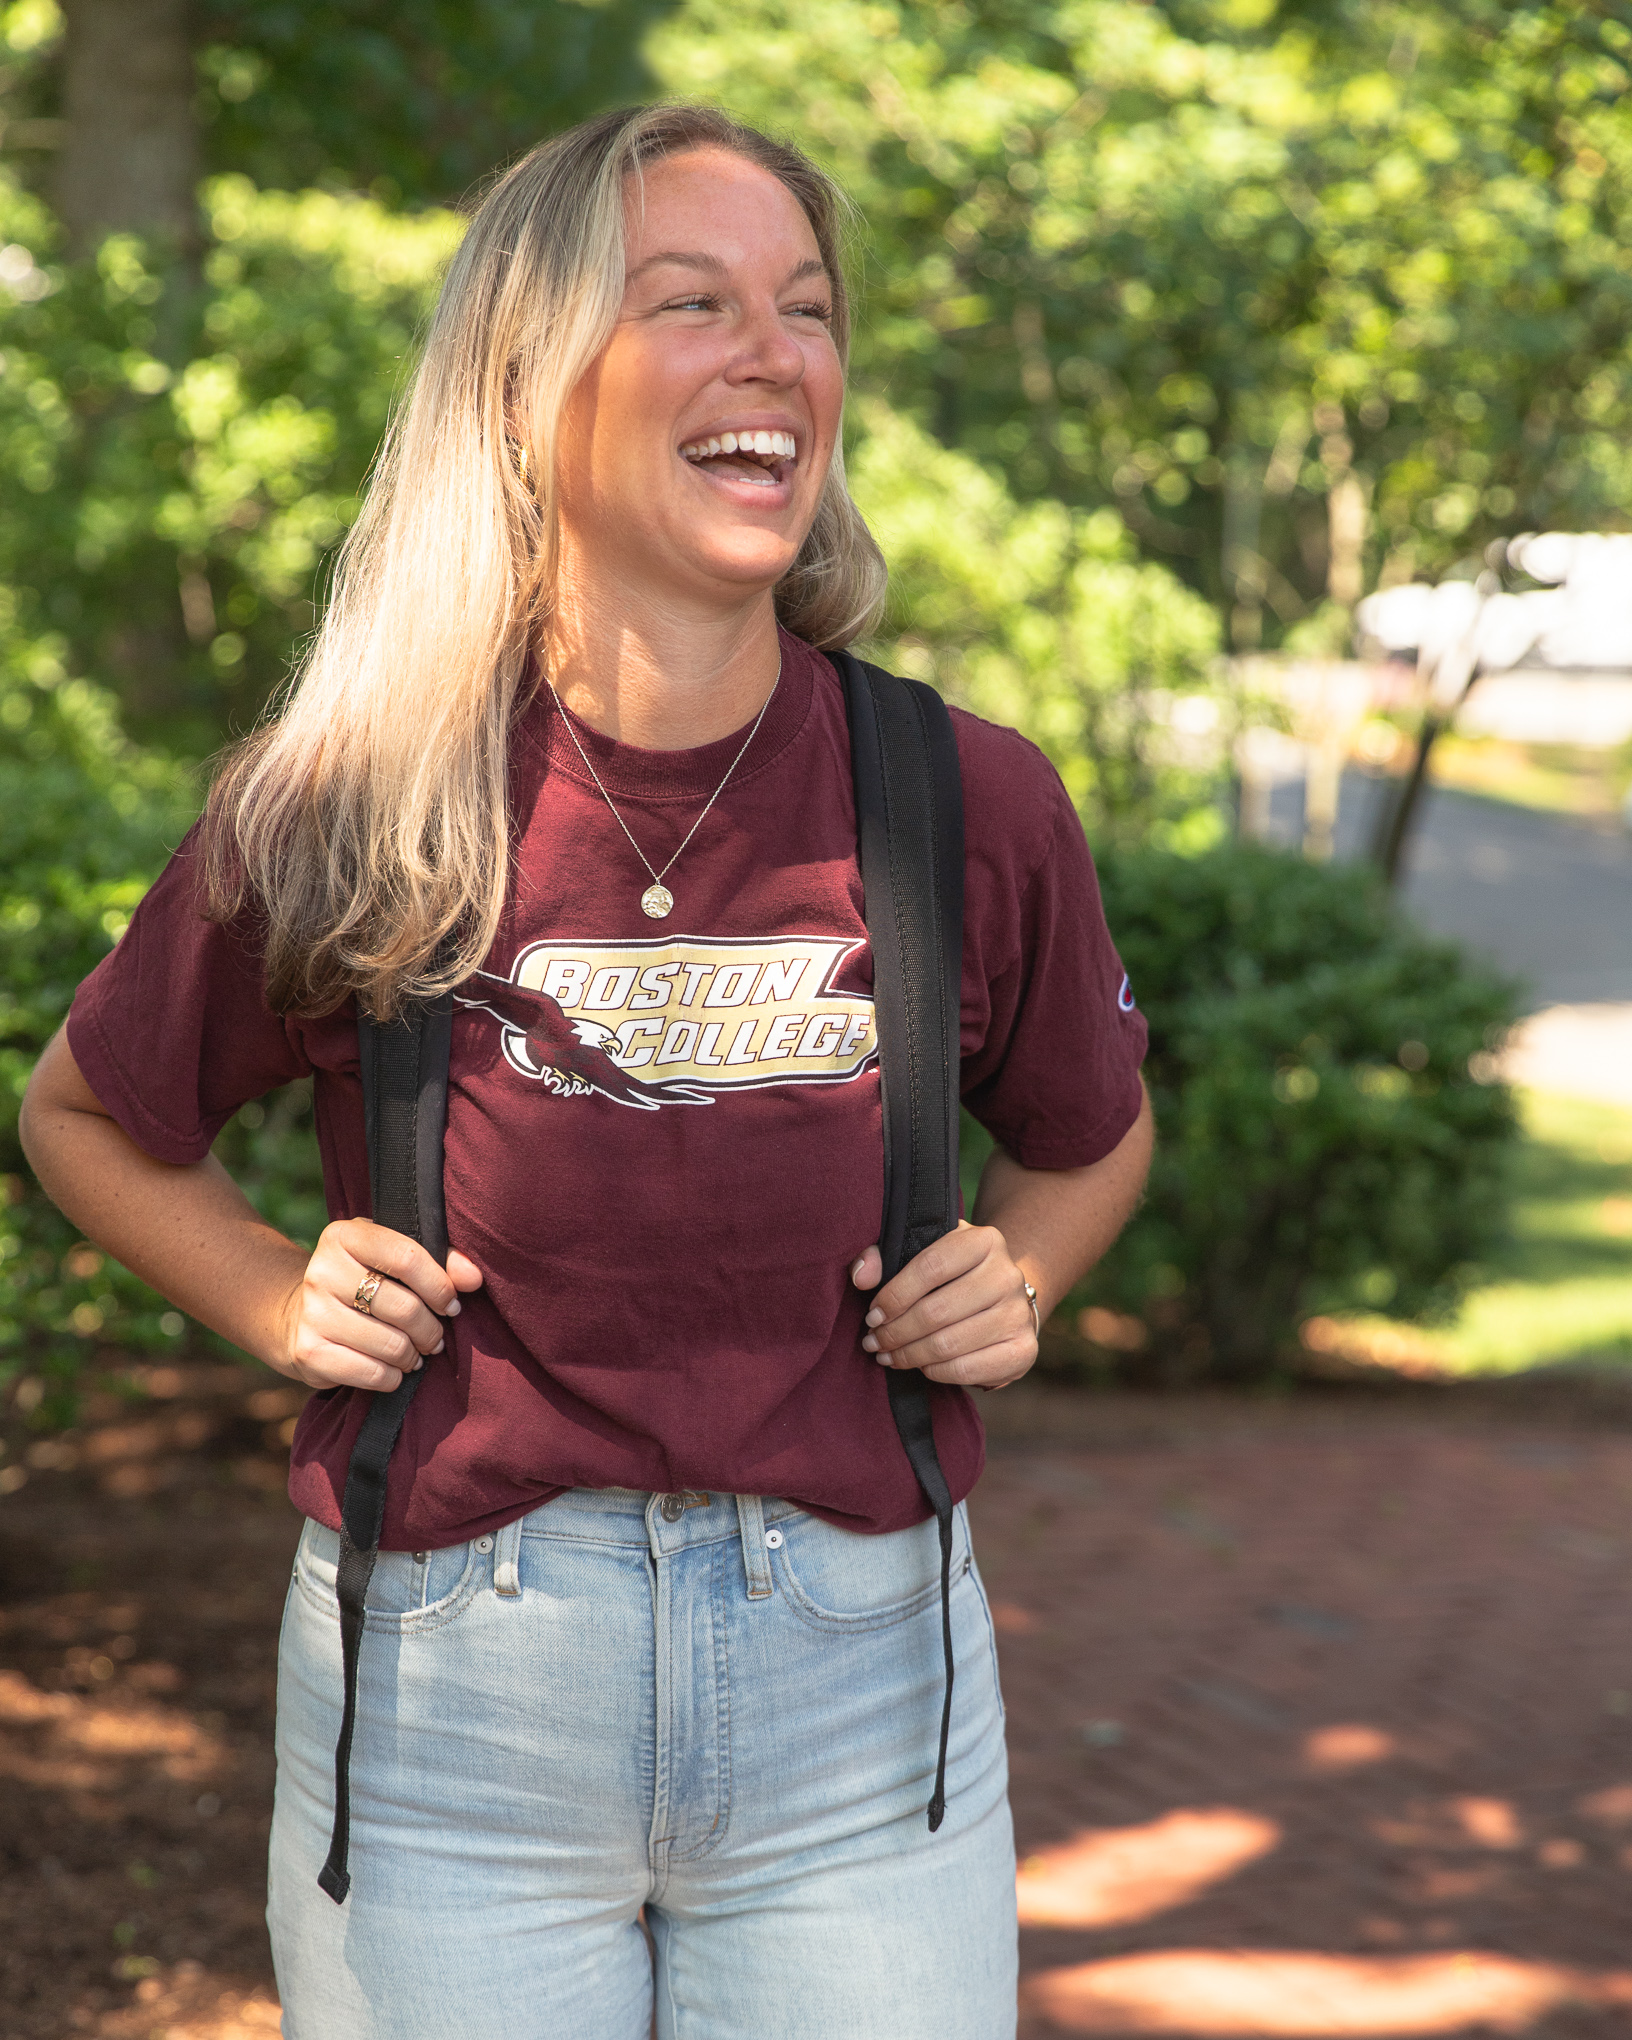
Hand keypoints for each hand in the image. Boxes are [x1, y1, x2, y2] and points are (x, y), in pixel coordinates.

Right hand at [274, 1219, 483, 1392]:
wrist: (298, 1316)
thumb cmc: (363, 1281)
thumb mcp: (390, 1257)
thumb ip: (437, 1259)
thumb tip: (473, 1278)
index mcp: (344, 1236)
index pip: (407, 1257)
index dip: (440, 1285)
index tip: (452, 1303)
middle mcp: (322, 1271)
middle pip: (404, 1306)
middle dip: (431, 1328)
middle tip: (436, 1337)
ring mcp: (312, 1313)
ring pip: (391, 1344)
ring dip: (413, 1355)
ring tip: (415, 1353)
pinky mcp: (308, 1352)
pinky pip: (372, 1373)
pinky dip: (393, 1376)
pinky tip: (393, 1368)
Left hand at [850, 1223, 1037, 1390]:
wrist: (1001, 1298)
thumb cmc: (951, 1275)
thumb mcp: (923, 1251)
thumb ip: (884, 1255)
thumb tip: (861, 1276)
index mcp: (984, 1241)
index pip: (930, 1266)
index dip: (894, 1295)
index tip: (872, 1314)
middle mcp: (1008, 1275)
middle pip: (937, 1311)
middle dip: (895, 1332)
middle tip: (873, 1341)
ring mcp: (1019, 1314)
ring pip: (949, 1344)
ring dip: (909, 1355)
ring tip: (887, 1356)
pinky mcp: (1024, 1350)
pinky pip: (967, 1370)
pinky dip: (936, 1372)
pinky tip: (920, 1366)